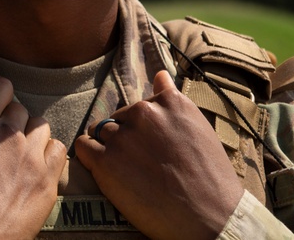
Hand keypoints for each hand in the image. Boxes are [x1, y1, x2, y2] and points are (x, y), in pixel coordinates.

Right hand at [0, 77, 66, 239]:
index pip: (0, 85)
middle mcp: (7, 132)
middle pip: (19, 108)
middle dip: (9, 120)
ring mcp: (30, 155)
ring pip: (40, 126)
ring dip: (30, 135)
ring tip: (17, 154)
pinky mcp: (47, 179)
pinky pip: (58, 150)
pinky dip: (49, 154)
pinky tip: (34, 167)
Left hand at [74, 71, 243, 239]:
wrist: (210, 218)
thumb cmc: (210, 178)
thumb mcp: (198, 129)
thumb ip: (173, 100)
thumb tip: (160, 74)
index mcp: (168, 102)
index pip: (139, 106)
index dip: (143, 130)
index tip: (154, 150)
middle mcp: (143, 113)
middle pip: (118, 119)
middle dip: (125, 138)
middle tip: (143, 166)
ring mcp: (122, 136)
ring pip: (100, 131)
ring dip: (108, 148)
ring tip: (128, 172)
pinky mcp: (105, 161)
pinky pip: (83, 147)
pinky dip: (90, 157)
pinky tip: (105, 172)